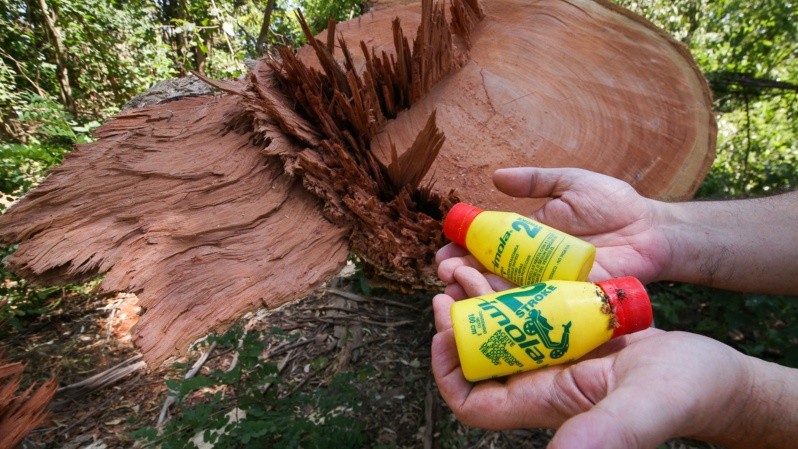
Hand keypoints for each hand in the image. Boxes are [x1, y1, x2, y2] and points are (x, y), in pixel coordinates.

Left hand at [431, 266, 774, 447]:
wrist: (713, 375)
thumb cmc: (687, 394)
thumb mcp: (644, 408)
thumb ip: (604, 433)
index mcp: (544, 401)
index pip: (473, 401)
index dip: (448, 370)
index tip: (443, 329)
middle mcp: (540, 380)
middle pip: (479, 355)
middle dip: (458, 319)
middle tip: (451, 277)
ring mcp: (555, 355)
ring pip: (499, 327)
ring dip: (479, 296)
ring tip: (468, 262)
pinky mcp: (571, 332)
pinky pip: (528, 309)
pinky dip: (511, 286)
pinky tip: (505, 260)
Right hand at [438, 167, 671, 290]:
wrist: (652, 230)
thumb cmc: (615, 204)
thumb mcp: (571, 183)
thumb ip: (536, 181)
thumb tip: (496, 177)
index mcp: (528, 235)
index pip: (487, 244)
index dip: (463, 247)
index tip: (444, 248)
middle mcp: (532, 262)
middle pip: (488, 271)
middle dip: (462, 273)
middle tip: (444, 272)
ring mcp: (547, 281)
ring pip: (505, 291)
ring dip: (478, 292)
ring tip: (456, 289)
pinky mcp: (565, 297)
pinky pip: (533, 303)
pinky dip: (510, 305)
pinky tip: (489, 303)